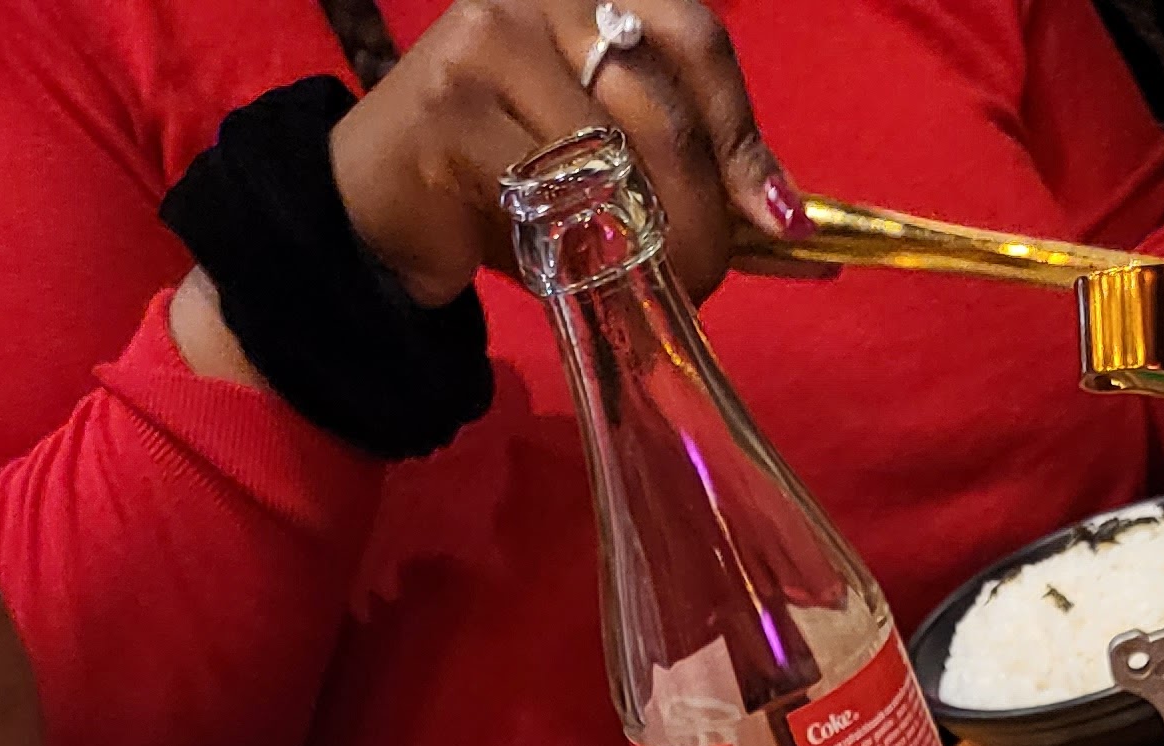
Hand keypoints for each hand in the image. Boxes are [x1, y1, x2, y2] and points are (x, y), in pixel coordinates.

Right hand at [331, 0, 800, 307]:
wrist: (375, 210)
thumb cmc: (502, 187)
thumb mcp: (606, 167)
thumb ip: (687, 174)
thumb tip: (788, 219)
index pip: (693, 38)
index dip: (741, 132)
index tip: (778, 216)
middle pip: (660, 101)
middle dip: (702, 206)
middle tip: (707, 277)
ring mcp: (491, 37)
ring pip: (611, 149)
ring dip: (651, 236)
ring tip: (660, 289)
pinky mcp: (451, 104)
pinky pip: (547, 186)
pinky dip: (580, 245)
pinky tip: (585, 277)